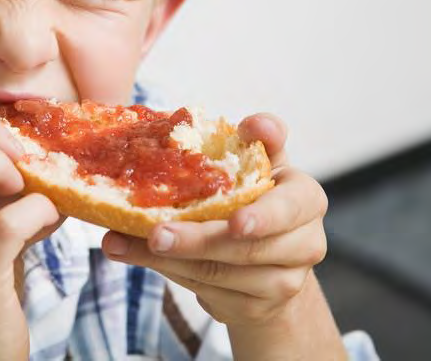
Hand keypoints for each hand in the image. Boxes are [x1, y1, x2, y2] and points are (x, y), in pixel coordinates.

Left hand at [101, 113, 328, 326]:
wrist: (270, 260)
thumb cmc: (256, 196)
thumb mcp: (257, 166)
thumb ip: (257, 141)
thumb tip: (255, 123)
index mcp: (306, 200)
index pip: (292, 206)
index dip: (266, 216)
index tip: (237, 221)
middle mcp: (305, 244)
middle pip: (246, 247)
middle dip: (196, 240)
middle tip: (155, 234)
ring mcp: (283, 282)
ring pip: (220, 273)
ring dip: (169, 259)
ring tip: (124, 243)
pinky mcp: (256, 308)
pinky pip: (207, 290)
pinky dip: (168, 272)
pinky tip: (135, 255)